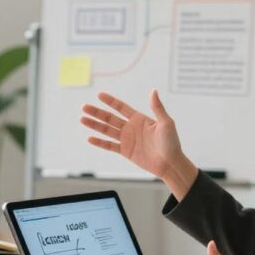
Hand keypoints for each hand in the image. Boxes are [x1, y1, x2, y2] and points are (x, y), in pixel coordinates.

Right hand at [81, 90, 195, 193]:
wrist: (170, 163)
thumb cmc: (171, 143)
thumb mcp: (166, 123)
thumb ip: (157, 108)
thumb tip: (153, 90)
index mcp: (139, 119)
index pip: (121, 107)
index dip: (110, 101)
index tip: (99, 95)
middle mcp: (131, 128)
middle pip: (110, 118)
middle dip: (97, 112)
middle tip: (84, 107)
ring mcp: (127, 140)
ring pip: (107, 130)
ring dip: (94, 125)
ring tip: (82, 119)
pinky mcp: (126, 151)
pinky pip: (110, 146)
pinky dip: (100, 142)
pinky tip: (90, 138)